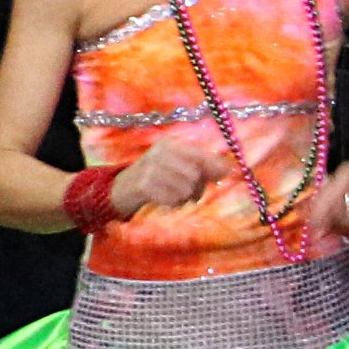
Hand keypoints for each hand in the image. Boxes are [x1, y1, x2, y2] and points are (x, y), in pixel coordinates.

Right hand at [113, 130, 233, 214]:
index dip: (215, 164)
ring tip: (176, 197)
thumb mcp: (177, 167)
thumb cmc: (156, 177)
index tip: (227, 172)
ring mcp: (150, 168)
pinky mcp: (143, 185)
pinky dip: (173, 203)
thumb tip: (228, 169)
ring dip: (184, 197)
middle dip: (197, 187)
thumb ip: (202, 167)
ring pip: (185, 188)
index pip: (198, 154)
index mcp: (169, 144)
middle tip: (190, 193)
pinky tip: (166, 201)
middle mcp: (159, 153)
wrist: (121, 189)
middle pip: (195, 173)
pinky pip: (172, 199)